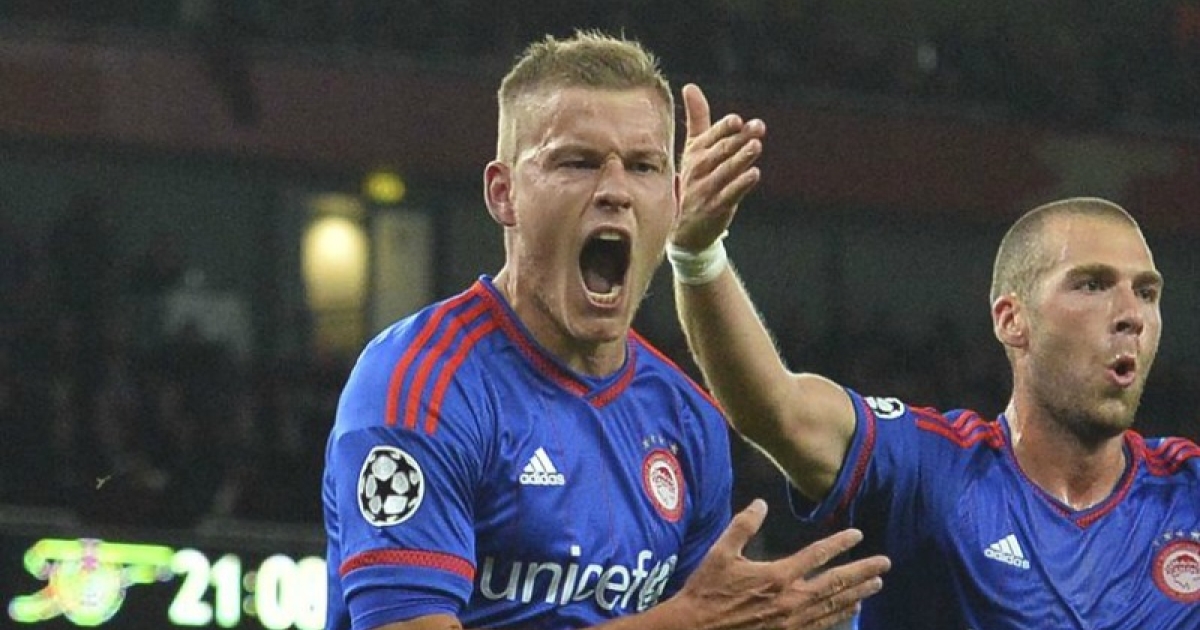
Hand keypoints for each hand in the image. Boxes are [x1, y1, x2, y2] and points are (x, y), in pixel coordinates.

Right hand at [669, 499, 888, 629]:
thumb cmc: (707, 591)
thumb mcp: (720, 553)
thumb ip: (743, 526)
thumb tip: (761, 503)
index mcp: (778, 576)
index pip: (817, 555)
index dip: (840, 544)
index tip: (858, 534)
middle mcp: (792, 600)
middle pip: (836, 583)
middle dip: (862, 572)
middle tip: (885, 564)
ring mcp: (793, 622)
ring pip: (834, 606)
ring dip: (857, 595)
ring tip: (876, 585)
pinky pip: (822, 626)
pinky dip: (840, 616)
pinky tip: (851, 611)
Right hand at [674, 84, 766, 252]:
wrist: (685, 226)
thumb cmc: (695, 180)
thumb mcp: (693, 149)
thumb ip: (697, 118)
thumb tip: (690, 86)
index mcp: (695, 152)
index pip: (710, 136)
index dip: (725, 128)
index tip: (737, 121)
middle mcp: (699, 169)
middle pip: (721, 151)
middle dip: (739, 139)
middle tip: (758, 127)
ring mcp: (707, 189)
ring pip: (726, 171)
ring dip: (741, 158)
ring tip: (756, 145)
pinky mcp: (716, 207)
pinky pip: (730, 194)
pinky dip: (741, 184)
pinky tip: (754, 174)